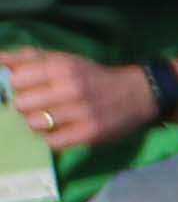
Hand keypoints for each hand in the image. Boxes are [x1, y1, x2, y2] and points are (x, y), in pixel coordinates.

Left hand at [0, 51, 147, 151]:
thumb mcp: (64, 60)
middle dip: (25, 107)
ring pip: (34, 124)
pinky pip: (52, 142)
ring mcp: (81, 112)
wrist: (137, 94)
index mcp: (62, 66)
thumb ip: (28, 59)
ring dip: (37, 124)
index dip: (15, 87)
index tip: (23, 89)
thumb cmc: (92, 77)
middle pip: (21, 104)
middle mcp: (71, 88)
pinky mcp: (89, 134)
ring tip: (49, 120)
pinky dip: (51, 139)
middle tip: (37, 107)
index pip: (16, 79)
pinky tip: (58, 132)